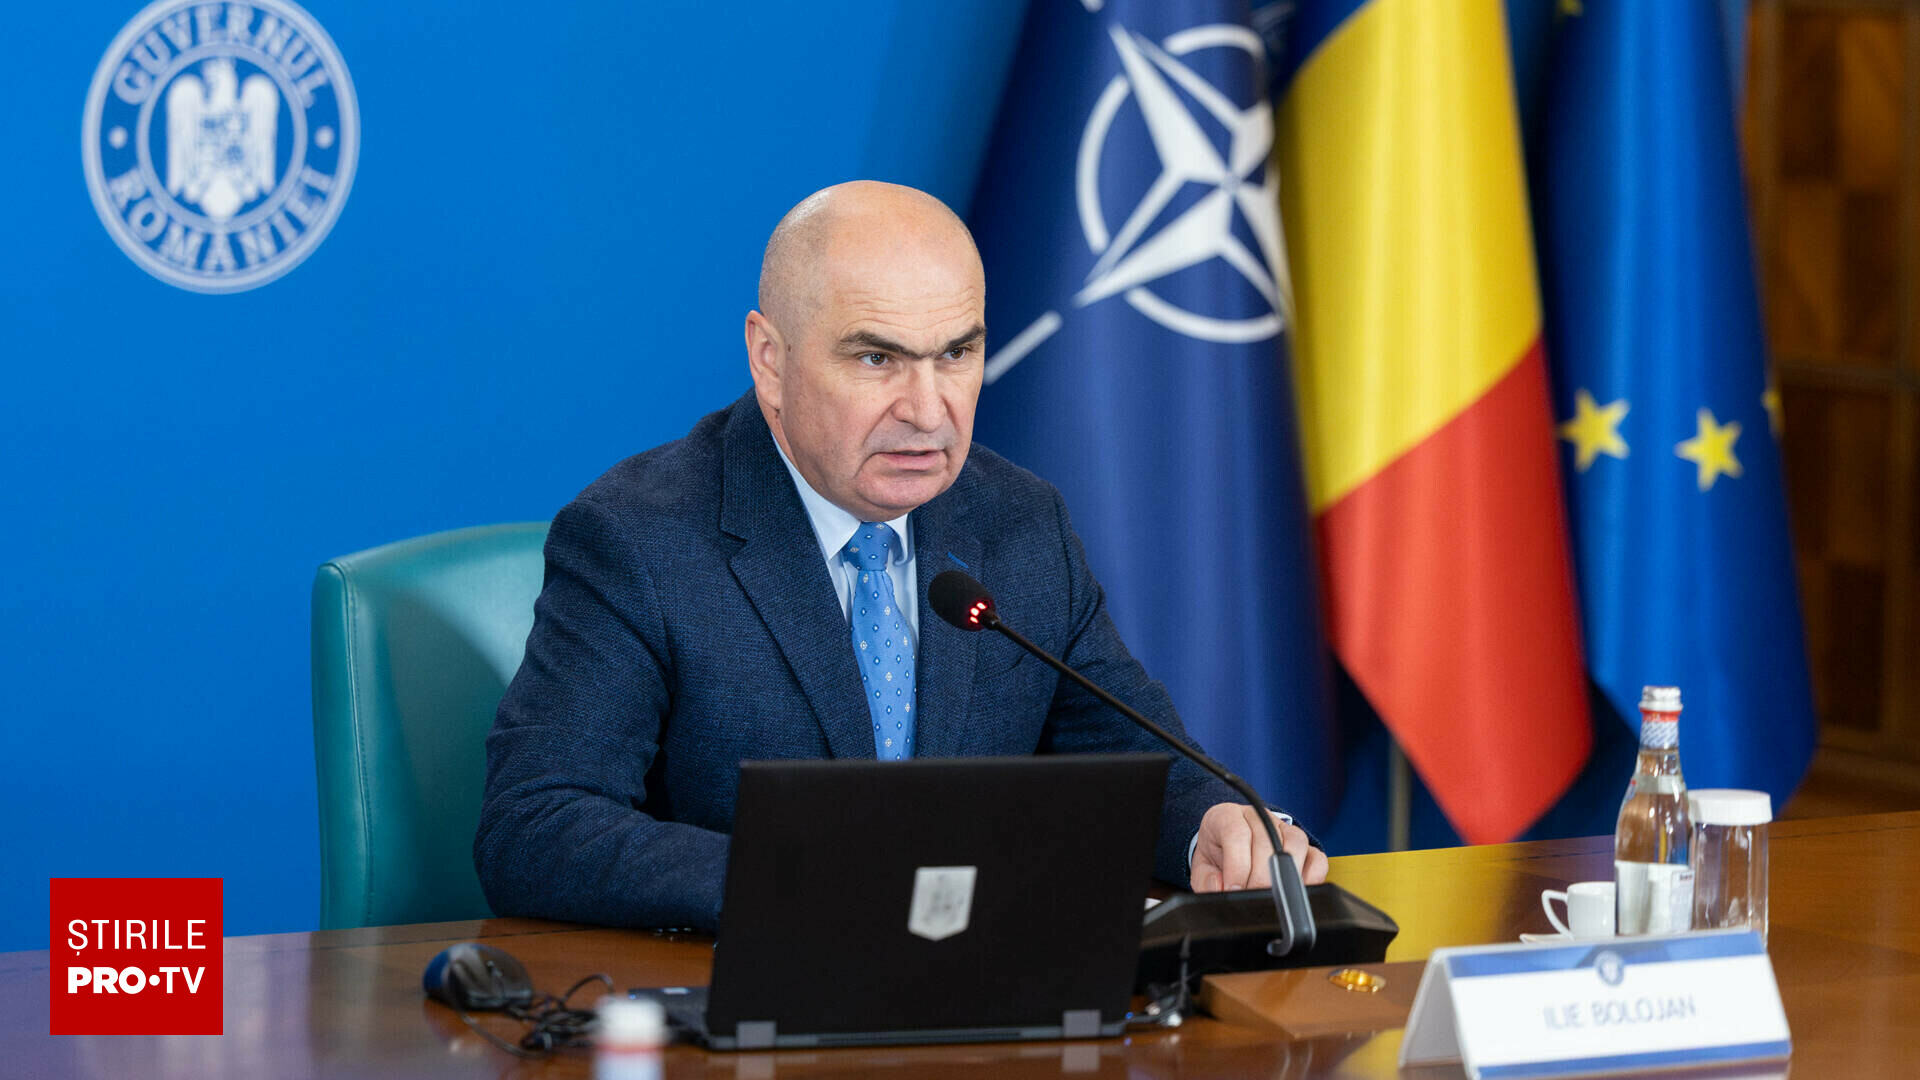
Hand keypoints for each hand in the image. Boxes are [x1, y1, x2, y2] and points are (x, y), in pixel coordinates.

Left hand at [1190, 802, 1327, 890]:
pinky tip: (1295, 893)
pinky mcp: (1304, 844)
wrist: (1226, 843)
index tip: (1234, 888)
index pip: (1237, 834)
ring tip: (1271, 897)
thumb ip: (1206, 880)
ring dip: (1285, 876)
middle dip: (1259, 878)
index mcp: (1228, 816)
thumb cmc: (1217, 854)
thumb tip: (1221, 888)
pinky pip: (1317, 858)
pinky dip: (1311, 878)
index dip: (1237, 865)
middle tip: (1252, 898)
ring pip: (1295, 845)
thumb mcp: (1203, 867)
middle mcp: (1258, 817)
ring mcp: (1284, 828)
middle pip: (1267, 842)